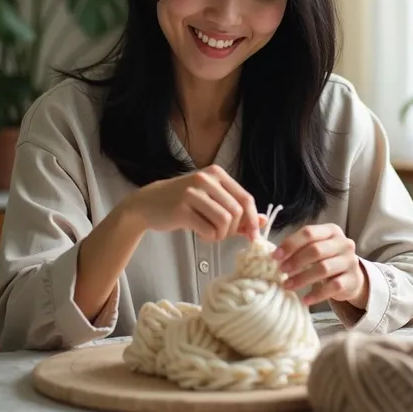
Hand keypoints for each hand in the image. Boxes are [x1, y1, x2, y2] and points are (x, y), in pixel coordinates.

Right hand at [128, 164, 264, 242]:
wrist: (148, 204)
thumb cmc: (183, 202)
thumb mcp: (212, 200)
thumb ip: (237, 210)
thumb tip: (263, 222)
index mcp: (216, 173)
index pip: (246, 198)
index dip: (253, 220)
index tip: (253, 236)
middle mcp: (206, 179)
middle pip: (236, 212)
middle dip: (233, 230)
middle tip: (221, 234)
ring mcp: (193, 193)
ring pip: (224, 222)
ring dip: (220, 235)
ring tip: (209, 233)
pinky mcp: (182, 209)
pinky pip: (208, 230)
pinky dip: (208, 237)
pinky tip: (199, 234)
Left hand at [273, 223, 368, 308]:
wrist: (351, 277)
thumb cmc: (326, 259)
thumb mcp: (316, 247)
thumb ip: (300, 246)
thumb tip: (275, 255)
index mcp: (332, 230)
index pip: (309, 232)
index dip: (290, 244)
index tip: (276, 256)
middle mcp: (344, 243)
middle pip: (316, 250)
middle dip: (295, 261)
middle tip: (281, 270)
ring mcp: (350, 262)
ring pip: (323, 269)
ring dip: (302, 278)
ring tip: (287, 285)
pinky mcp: (352, 280)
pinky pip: (333, 287)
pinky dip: (316, 294)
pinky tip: (305, 300)